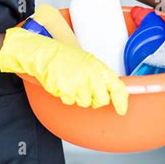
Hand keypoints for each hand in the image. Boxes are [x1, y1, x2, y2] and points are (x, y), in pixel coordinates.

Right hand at [0, 26, 128, 114]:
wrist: (42, 53)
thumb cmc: (62, 56)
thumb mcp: (86, 60)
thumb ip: (99, 75)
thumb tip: (110, 89)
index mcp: (97, 66)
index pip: (117, 86)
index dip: (121, 100)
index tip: (122, 109)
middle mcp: (90, 75)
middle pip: (101, 100)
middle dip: (94, 99)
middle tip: (84, 88)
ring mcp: (79, 83)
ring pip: (84, 103)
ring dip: (77, 96)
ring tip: (70, 81)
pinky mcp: (66, 90)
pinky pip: (70, 101)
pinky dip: (65, 95)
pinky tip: (62, 83)